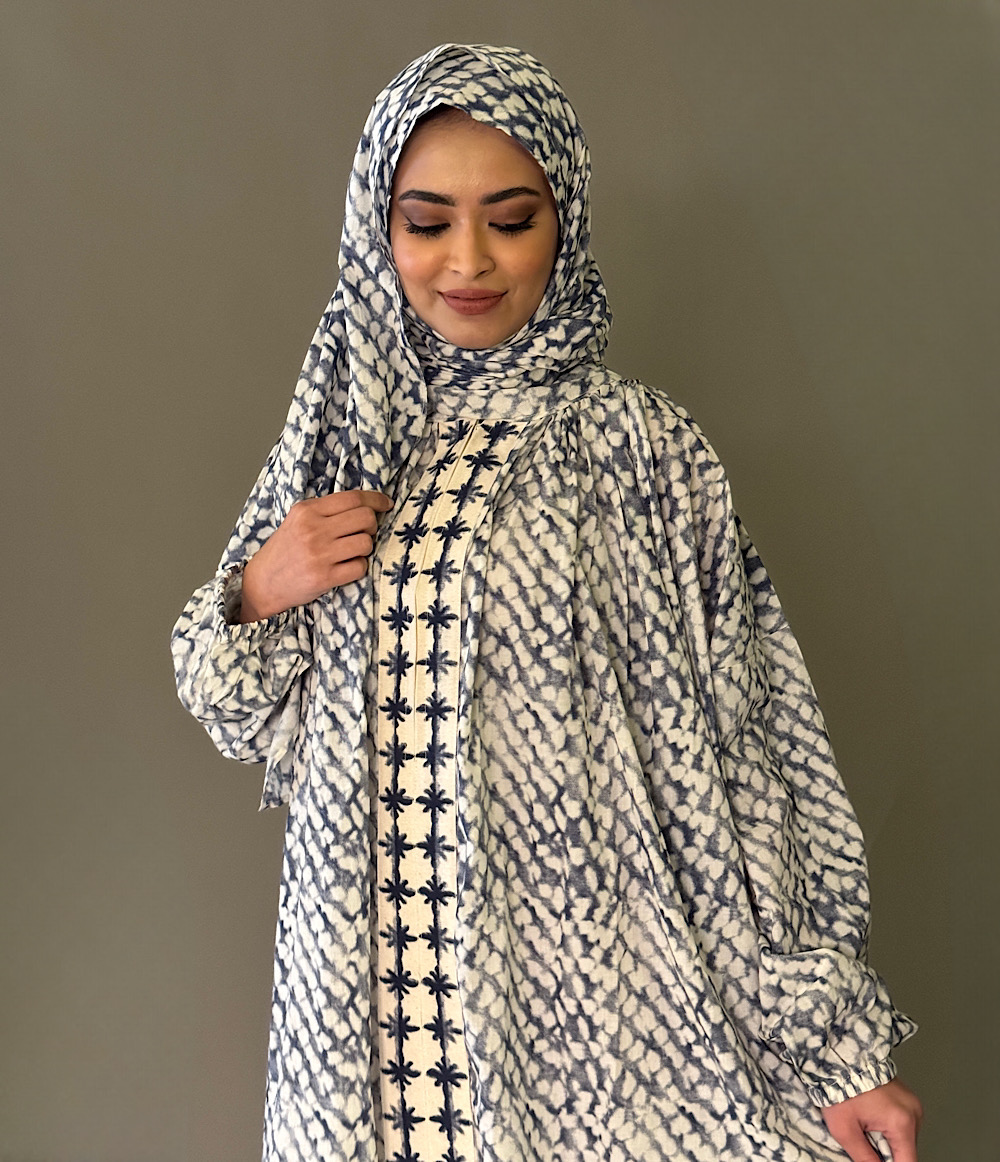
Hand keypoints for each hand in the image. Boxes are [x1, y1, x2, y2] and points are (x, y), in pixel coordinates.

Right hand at [239, 490, 392, 621]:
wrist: (261, 583)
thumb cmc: (284, 551)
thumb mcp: (297, 521)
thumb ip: (325, 511)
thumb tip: (365, 506)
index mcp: (307, 511)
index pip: (353, 497)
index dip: (376, 500)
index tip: (385, 504)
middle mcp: (313, 529)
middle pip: (365, 518)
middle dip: (372, 525)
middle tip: (364, 532)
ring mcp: (319, 554)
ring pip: (366, 542)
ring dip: (365, 548)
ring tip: (351, 552)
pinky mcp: (324, 577)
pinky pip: (360, 567)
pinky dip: (359, 568)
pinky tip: (346, 567)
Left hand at [821, 1078, 922, 1161]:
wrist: (840, 1057)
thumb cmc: (840, 1087)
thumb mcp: (845, 1131)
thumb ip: (864, 1158)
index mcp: (901, 1122)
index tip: (878, 1160)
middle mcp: (913, 1112)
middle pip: (906, 1150)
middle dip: (886, 1151)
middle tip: (865, 1136)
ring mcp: (912, 1103)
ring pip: (904, 1137)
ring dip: (888, 1139)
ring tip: (866, 1123)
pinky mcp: (906, 1097)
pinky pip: (902, 1122)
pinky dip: (889, 1126)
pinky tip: (872, 1116)